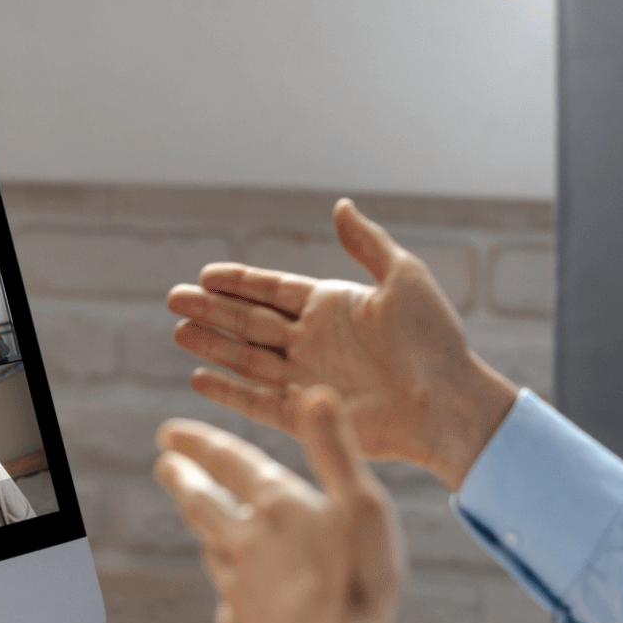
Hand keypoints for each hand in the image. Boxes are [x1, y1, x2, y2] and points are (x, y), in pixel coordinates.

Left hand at [154, 387, 402, 622]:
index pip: (231, 462)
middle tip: (164, 464)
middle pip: (202, 504)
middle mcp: (244, 542)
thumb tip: (315, 392)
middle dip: (182, 479)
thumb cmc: (360, 582)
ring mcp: (235, 589)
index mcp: (276, 506)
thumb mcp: (362, 505)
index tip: (171, 432)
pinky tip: (244, 594)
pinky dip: (235, 588)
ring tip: (204, 521)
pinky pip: (230, 600)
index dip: (201, 443)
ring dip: (206, 530)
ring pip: (213, 550)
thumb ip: (335, 449)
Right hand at [167, 199, 517, 492]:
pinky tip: (200, 378)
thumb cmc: (435, 341)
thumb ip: (368, 244)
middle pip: (250, 322)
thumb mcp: (404, 279)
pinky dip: (229, 391)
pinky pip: (258, 402)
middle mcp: (314, 341)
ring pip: (247, 359)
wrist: (449, 403)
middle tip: (173, 298)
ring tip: (178, 330)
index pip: (273, 290)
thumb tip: (341, 205)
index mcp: (333, 307)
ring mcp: (308, 379)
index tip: (205, 273)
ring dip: (212, 345)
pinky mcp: (308, 417)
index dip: (239, 282)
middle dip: (212, 310)